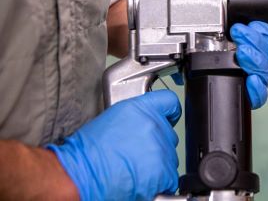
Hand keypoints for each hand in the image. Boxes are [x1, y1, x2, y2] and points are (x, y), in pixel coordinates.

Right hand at [47, 90, 180, 200]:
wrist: (80, 173)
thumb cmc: (88, 150)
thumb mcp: (113, 118)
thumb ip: (137, 116)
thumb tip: (148, 123)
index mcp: (141, 108)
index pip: (170, 102)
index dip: (170, 112)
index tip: (169, 118)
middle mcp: (154, 124)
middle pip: (169, 134)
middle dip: (158, 144)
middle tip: (137, 153)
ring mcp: (160, 148)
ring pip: (170, 157)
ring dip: (158, 164)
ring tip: (135, 168)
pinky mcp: (163, 171)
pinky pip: (170, 178)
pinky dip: (159, 183)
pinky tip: (141, 180)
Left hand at [230, 0, 267, 108]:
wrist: (195, 50)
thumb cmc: (221, 29)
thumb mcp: (236, 4)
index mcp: (266, 38)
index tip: (252, 23)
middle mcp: (265, 57)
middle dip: (259, 42)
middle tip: (240, 32)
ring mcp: (257, 74)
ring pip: (267, 72)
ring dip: (254, 61)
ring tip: (239, 52)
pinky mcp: (246, 89)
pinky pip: (259, 96)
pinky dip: (256, 90)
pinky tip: (249, 81)